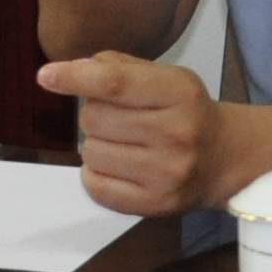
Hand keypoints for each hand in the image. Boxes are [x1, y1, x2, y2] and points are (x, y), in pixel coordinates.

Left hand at [36, 49, 221, 215]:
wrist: (225, 157)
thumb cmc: (184, 110)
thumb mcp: (165, 76)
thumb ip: (119, 67)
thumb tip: (72, 70)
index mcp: (179, 92)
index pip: (115, 84)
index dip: (76, 78)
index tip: (46, 76)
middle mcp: (176, 134)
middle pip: (94, 119)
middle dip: (93, 115)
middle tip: (117, 119)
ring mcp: (167, 173)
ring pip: (91, 153)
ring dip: (94, 145)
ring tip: (121, 143)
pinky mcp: (156, 205)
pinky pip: (96, 187)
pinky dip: (95, 174)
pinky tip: (116, 165)